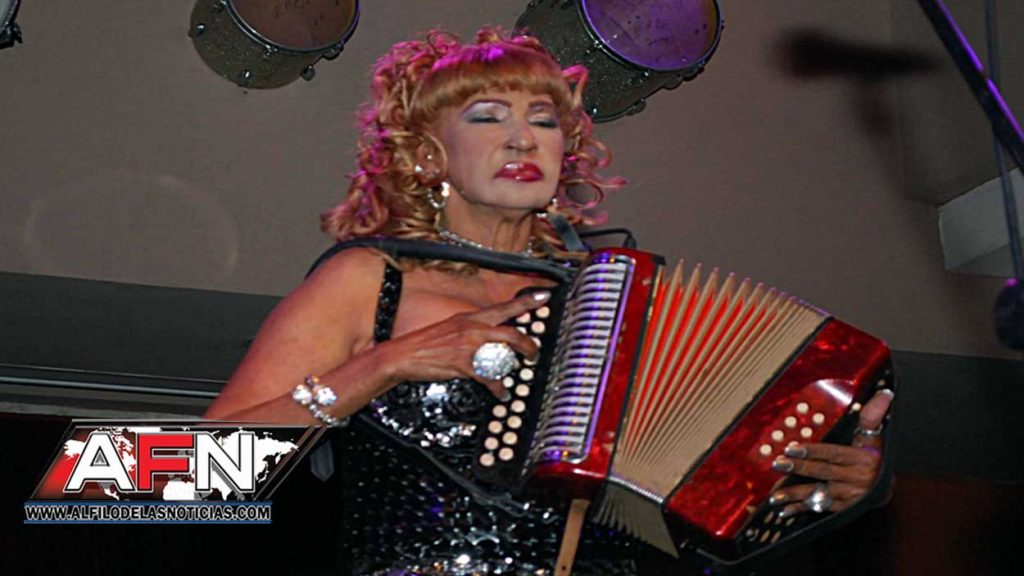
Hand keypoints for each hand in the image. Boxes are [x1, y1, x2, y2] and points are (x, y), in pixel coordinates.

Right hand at [375, 290, 551, 397]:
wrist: (404, 354)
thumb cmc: (427, 343)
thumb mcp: (452, 327)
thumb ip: (473, 329)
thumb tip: (492, 334)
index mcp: (471, 317)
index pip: (504, 306)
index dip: (526, 301)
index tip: (544, 296)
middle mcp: (472, 327)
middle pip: (511, 331)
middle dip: (528, 344)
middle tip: (534, 352)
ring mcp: (468, 345)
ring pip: (503, 354)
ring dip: (514, 367)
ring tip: (517, 375)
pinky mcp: (463, 364)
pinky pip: (489, 377)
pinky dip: (498, 387)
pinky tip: (500, 392)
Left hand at [767, 388, 893, 515]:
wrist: (887, 488)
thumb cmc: (875, 456)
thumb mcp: (874, 436)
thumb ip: (872, 415)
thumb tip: (885, 393)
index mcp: (862, 459)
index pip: (833, 454)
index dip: (812, 451)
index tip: (791, 448)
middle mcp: (856, 479)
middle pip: (823, 472)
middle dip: (799, 468)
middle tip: (778, 464)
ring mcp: (848, 496)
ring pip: (818, 494)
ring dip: (795, 495)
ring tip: (774, 496)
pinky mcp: (842, 509)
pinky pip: (819, 508)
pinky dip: (801, 509)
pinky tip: (784, 510)